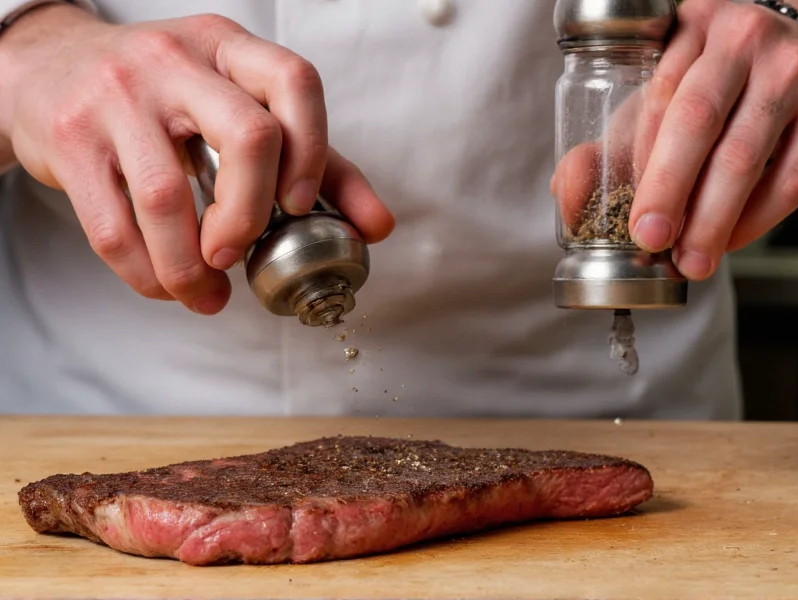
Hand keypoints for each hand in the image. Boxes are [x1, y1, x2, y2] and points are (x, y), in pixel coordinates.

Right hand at [0, 4, 394, 313]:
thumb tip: (375, 226)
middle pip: (246, 136)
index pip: (294, 81)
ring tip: (203, 291)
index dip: (312, 149)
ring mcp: (117, 97)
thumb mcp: (234, 104)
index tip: (299, 205)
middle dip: (252, 215)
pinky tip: (163, 283)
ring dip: (191, 267)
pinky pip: (113, 227)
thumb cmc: (159, 96)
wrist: (46, 67)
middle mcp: (175, 62)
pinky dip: (145, 273)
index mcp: (228, 49)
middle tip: (237, 253)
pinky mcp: (69, 139)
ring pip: (168, 197)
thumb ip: (313, 164)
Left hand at [556, 0, 797, 280]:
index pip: (658, 95)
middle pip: (697, 121)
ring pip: (745, 157)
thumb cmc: (723, 84)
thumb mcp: (662, 95)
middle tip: (650, 240)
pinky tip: (729, 242)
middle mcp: (745, 40)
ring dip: (711, 221)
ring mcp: (796, 72)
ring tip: (690, 261)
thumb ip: (614, 141)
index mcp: (692, 28)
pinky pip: (790, 180)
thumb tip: (565, 193)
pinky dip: (755, 221)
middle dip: (668, 189)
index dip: (641, 161)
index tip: (627, 214)